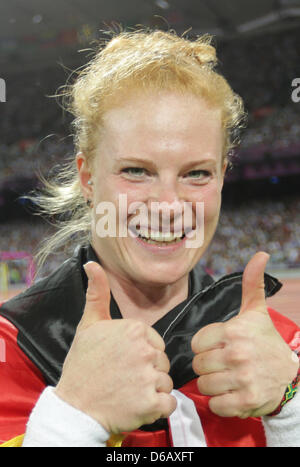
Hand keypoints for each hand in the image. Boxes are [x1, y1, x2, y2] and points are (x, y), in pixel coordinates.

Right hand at [55, 261, 175, 433]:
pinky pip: (168, 403)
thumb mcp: (88, 325)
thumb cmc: (82, 365)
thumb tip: (92, 263)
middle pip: (162, 362)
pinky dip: (156, 408)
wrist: (74, 408)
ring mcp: (149, 378)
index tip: (122, 362)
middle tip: (123, 378)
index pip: (155, 343)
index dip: (141, 355)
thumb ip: (97, 293)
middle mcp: (145, 350)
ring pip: (166, 382)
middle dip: (148, 372)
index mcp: (135, 329)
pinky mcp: (152, 404)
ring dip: (152, 390)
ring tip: (128, 392)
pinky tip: (136, 405)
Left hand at [191, 252, 298, 417]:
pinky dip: (221, 402)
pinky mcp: (245, 401)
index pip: (196, 343)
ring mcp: (241, 379)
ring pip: (204, 385)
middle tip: (223, 363)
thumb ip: (252, 283)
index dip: (205, 346)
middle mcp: (237, 354)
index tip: (218, 346)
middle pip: (198, 365)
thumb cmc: (265, 340)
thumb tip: (260, 254)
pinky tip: (232, 392)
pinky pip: (215, 404)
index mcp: (234, 331)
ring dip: (213, 384)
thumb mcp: (257, 311)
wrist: (289, 375)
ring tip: (227, 377)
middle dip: (207, 365)